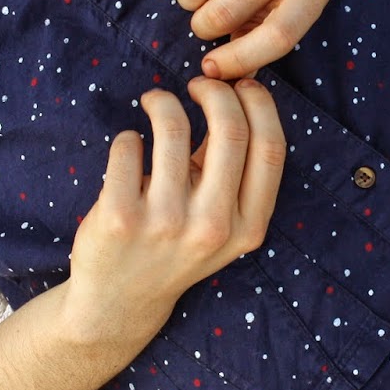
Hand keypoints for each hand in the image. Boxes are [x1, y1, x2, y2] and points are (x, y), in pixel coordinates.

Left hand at [61, 78, 285, 341]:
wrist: (119, 303)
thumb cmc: (176, 246)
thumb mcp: (222, 223)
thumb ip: (233, 168)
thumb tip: (241, 91)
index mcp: (248, 227)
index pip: (270, 148)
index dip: (259, 104)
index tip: (239, 87)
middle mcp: (212, 226)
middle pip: (231, 127)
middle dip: (214, 90)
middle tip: (196, 86)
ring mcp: (165, 223)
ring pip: (173, 126)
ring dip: (162, 101)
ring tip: (154, 103)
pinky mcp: (119, 217)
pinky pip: (128, 145)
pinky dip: (127, 137)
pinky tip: (128, 150)